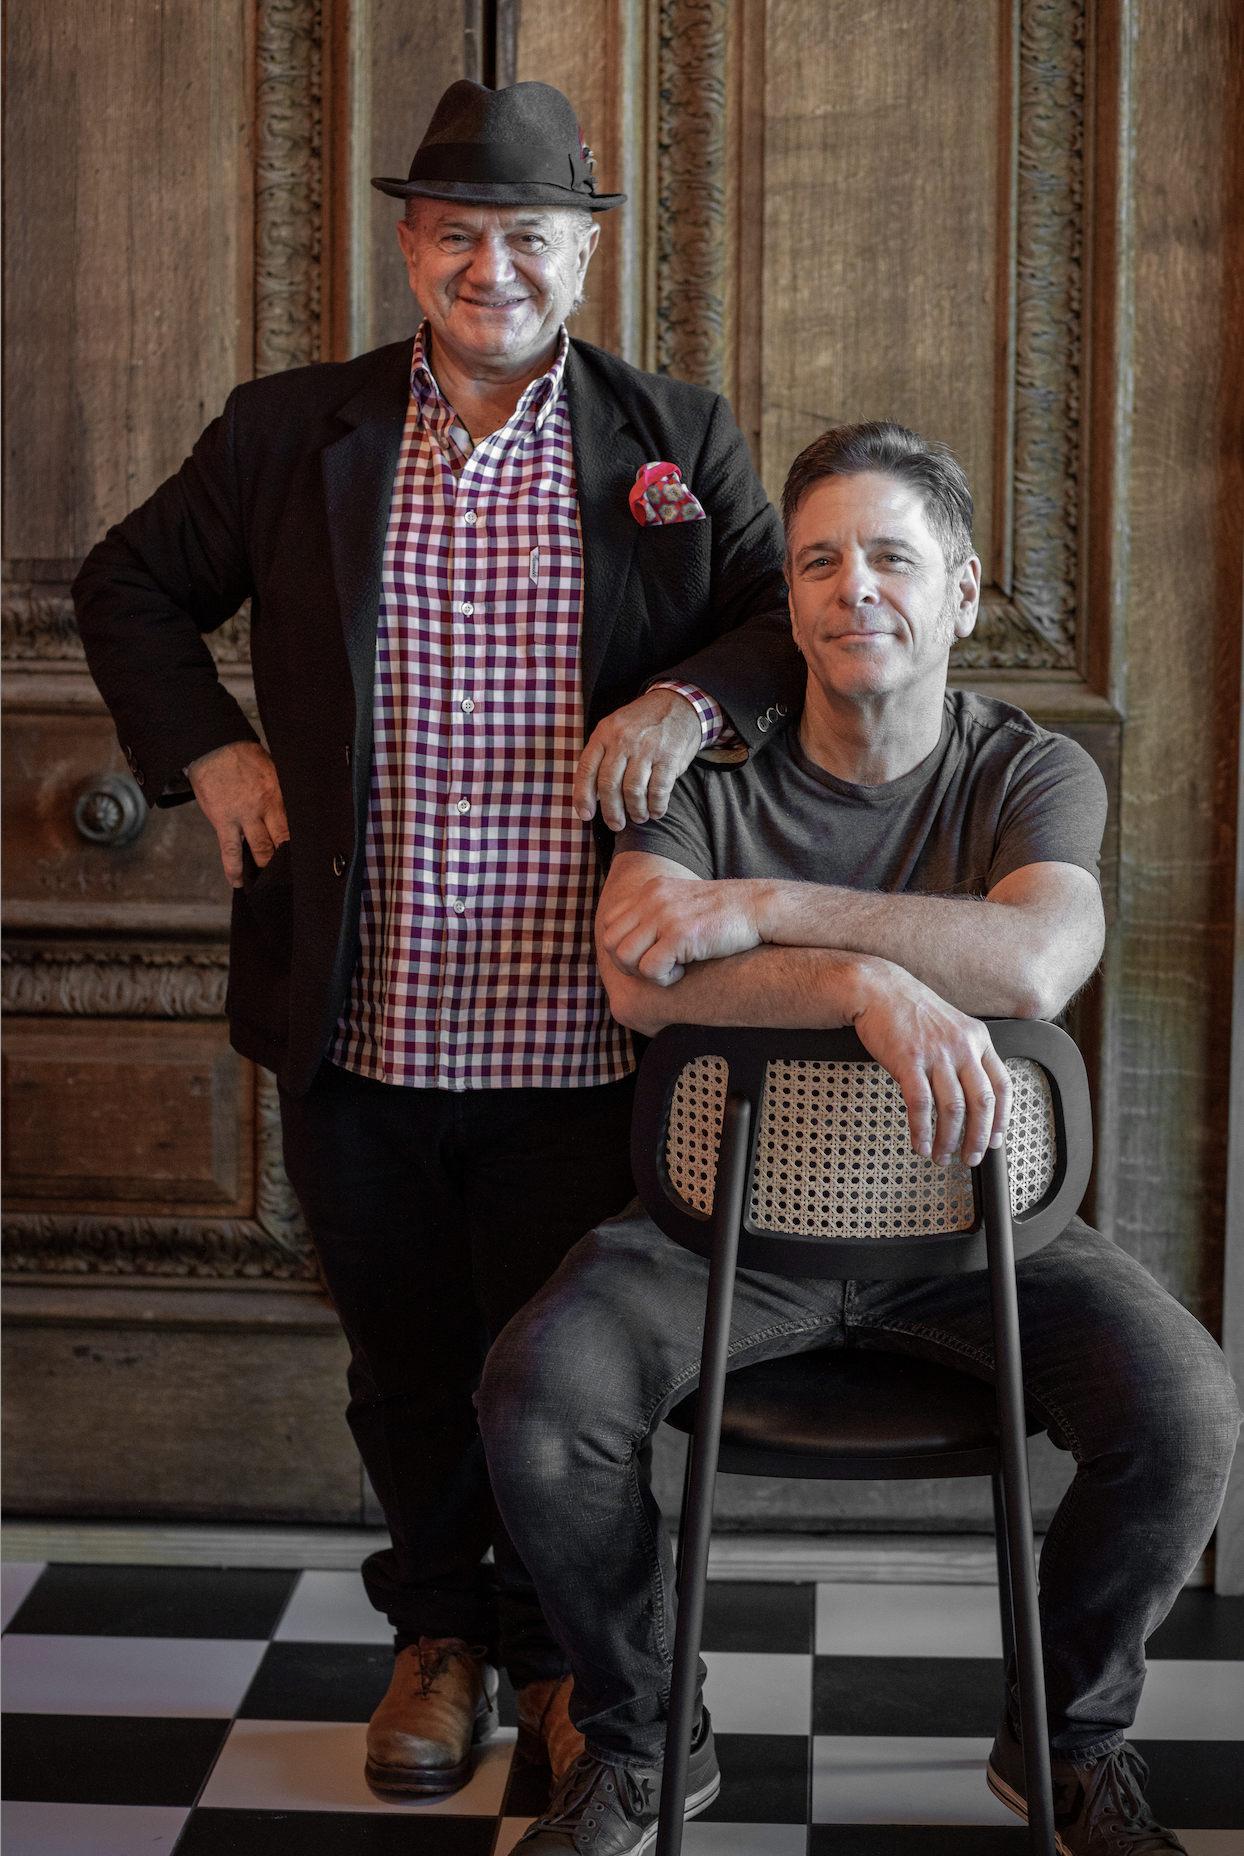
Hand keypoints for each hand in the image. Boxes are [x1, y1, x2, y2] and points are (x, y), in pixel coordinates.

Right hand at [188, 740, 288, 887]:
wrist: (212, 748)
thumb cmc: (243, 757)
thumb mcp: (273, 769)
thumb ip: (283, 791)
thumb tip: (295, 810)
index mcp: (280, 794)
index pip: (296, 826)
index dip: (302, 845)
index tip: (308, 859)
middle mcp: (265, 807)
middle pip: (282, 842)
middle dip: (287, 861)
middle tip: (293, 876)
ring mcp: (243, 816)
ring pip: (260, 850)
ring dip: (265, 868)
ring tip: (270, 883)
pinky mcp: (223, 822)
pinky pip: (230, 852)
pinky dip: (234, 870)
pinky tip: (239, 882)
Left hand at [573, 690, 701, 830]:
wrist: (677, 704)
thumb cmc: (641, 724)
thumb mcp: (615, 729)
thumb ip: (602, 756)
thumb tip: (592, 795)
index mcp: (604, 733)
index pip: (587, 769)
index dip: (583, 796)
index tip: (585, 815)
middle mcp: (623, 740)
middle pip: (609, 784)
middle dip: (611, 811)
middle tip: (616, 824)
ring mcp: (647, 748)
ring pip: (633, 790)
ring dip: (636, 811)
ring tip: (639, 817)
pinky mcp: (669, 756)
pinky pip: (659, 789)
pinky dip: (656, 806)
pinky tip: (656, 811)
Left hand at [598, 875, 765, 983]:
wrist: (758, 908)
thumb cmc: (725, 914)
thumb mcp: (683, 904)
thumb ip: (658, 914)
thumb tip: (637, 942)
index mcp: (651, 889)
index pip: (609, 922)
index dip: (621, 946)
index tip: (646, 956)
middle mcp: (652, 899)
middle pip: (610, 942)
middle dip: (627, 965)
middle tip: (656, 969)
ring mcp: (664, 915)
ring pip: (624, 957)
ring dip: (643, 973)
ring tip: (670, 971)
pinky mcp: (679, 934)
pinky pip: (649, 969)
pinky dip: (662, 979)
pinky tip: (683, 973)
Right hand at [850, 961, 1010, 1167]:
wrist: (877, 989)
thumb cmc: (909, 1009)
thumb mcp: (951, 1026)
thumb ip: (965, 1055)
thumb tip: (972, 1094)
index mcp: (977, 1039)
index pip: (1002, 1085)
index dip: (1002, 1118)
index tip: (996, 1139)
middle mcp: (961, 1046)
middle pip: (981, 1103)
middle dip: (978, 1138)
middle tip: (971, 1157)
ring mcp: (936, 1054)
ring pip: (953, 1109)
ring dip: (949, 1140)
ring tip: (942, 1156)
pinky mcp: (909, 1061)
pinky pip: (920, 1105)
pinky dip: (922, 1130)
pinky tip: (920, 1144)